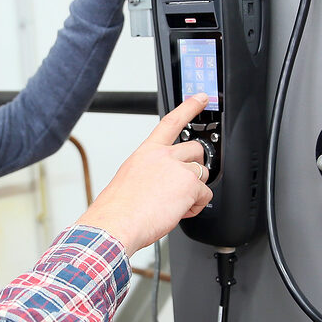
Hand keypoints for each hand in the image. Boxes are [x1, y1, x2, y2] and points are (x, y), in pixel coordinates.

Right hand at [75, 94, 213, 253]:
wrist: (116, 223)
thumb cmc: (118, 208)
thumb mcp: (130, 179)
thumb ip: (149, 173)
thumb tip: (160, 184)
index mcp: (147, 152)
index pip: (171, 122)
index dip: (189, 107)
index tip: (200, 98)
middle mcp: (163, 155)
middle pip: (195, 150)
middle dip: (194, 167)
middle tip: (181, 185)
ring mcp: (177, 168)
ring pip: (202, 173)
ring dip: (193, 190)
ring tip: (173, 204)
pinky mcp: (189, 184)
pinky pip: (205, 195)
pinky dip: (196, 206)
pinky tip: (178, 212)